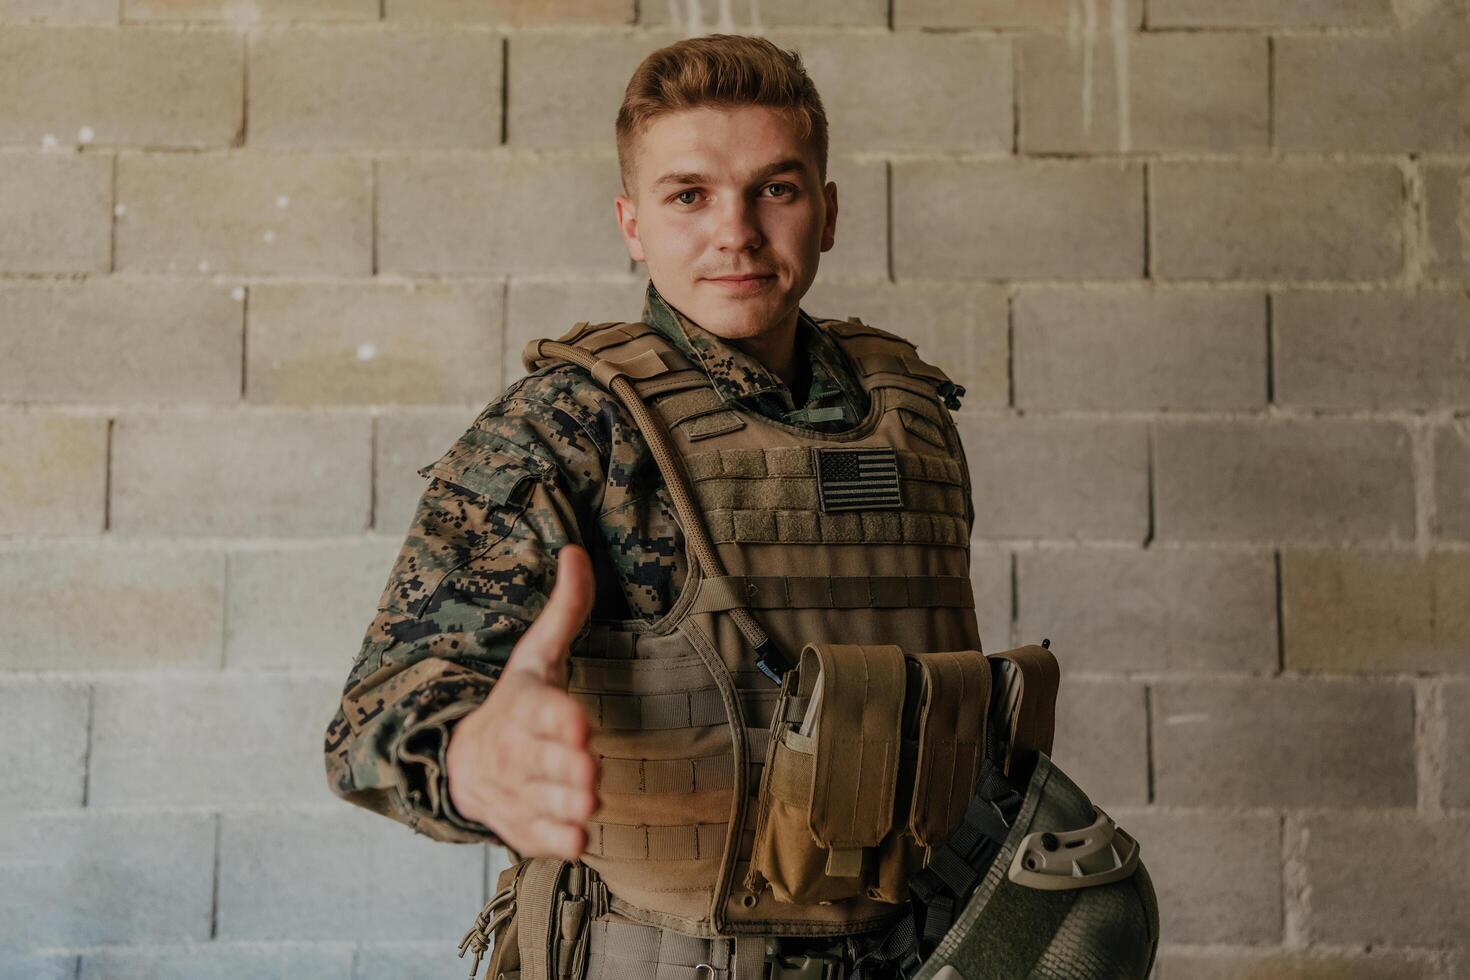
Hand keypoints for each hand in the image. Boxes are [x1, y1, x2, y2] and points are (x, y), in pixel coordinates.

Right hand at [446, 544, 599, 859]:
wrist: (464, 763)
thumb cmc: (516, 703)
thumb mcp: (536, 654)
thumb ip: (565, 610)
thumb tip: (576, 551)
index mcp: (523, 706)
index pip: (539, 710)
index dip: (558, 719)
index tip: (579, 725)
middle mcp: (516, 751)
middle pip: (541, 761)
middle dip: (565, 768)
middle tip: (590, 772)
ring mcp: (516, 791)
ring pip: (543, 802)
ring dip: (565, 805)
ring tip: (590, 804)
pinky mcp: (520, 826)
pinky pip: (537, 838)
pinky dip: (554, 842)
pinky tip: (576, 841)